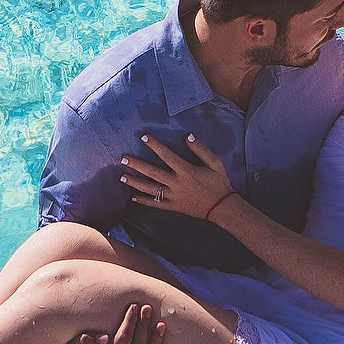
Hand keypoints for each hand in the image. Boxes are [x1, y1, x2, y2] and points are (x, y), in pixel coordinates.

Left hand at [118, 132, 235, 220]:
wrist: (222, 207)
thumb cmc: (219, 183)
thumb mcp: (215, 163)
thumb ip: (200, 149)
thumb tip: (188, 136)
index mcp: (186, 171)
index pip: (166, 156)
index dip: (154, 145)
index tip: (143, 137)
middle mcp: (176, 184)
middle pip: (152, 173)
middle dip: (136, 165)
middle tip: (123, 159)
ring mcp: (173, 197)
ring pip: (150, 189)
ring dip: (135, 183)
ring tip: (122, 177)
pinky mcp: (173, 206)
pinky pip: (155, 204)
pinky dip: (144, 201)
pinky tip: (133, 197)